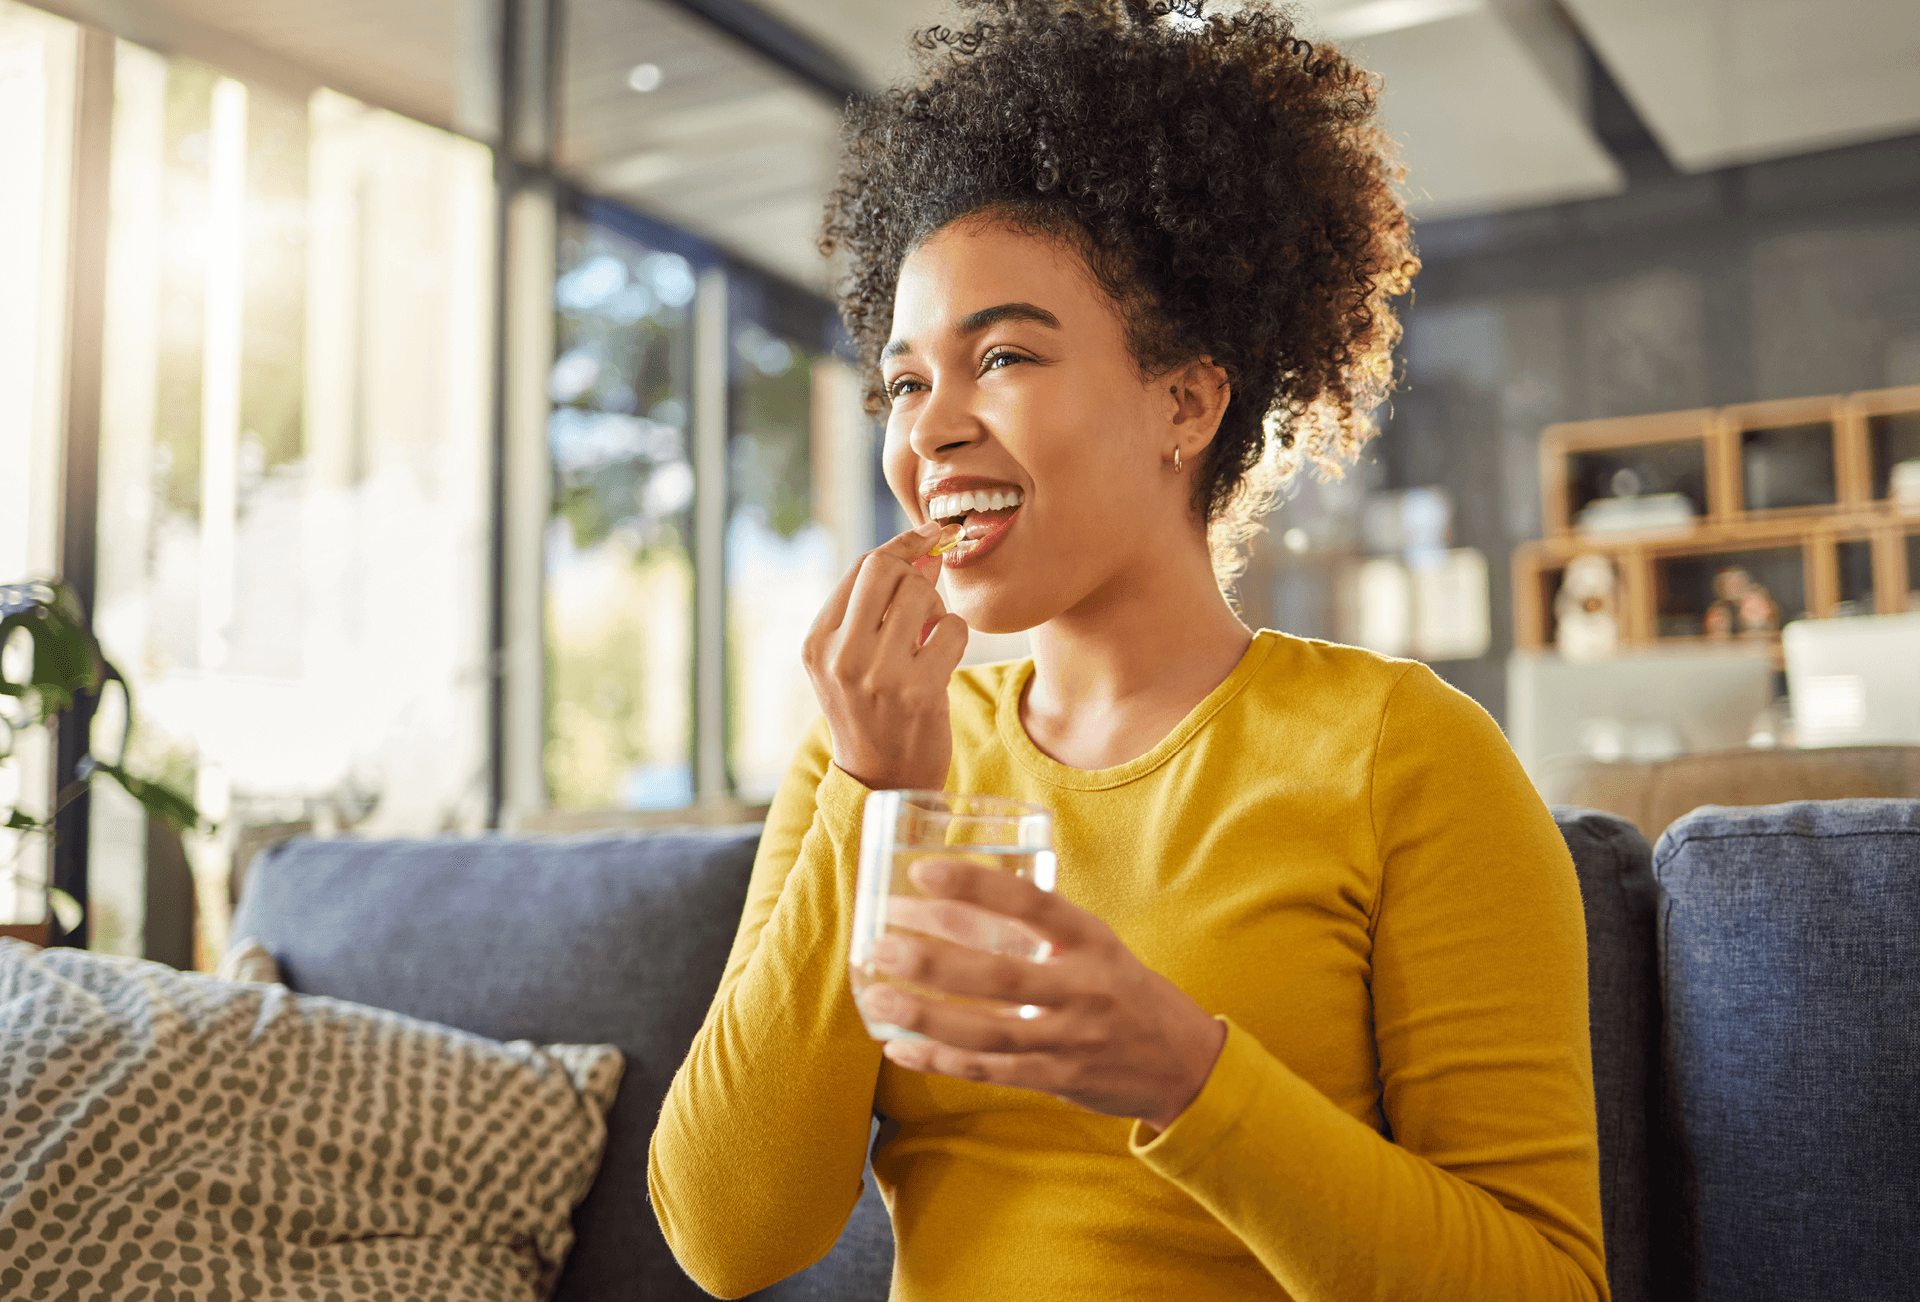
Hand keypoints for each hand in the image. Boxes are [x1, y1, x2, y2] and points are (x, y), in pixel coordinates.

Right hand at [803, 522, 968, 791]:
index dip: (902, 545)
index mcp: (817, 641)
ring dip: (936, 608)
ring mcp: (878, 673)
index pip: (861, 566)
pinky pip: (951, 628)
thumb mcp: (853, 659)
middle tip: (927, 595)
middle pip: (886, 569)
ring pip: (920, 594)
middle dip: (917, 571)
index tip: (930, 534)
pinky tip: (942, 659)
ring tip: (928, 635)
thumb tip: (926, 549)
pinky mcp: (918, 690)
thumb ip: (877, 606)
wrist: (884, 781)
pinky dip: (955, 635)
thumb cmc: (873, 710)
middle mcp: (841, 655)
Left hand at [863, 857, 1227, 1132]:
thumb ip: (1032, 928)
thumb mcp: (1092, 946)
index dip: (976, 886)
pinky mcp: (1058, 1079)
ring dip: (927, 1016)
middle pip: (1002, 976)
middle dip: (935, 961)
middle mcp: (1084, 988)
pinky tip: (900, 1047)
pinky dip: (942, 1060)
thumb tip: (946, 903)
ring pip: (989, 1031)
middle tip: (882, 945)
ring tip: (877, 998)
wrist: (1182, 1062)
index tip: (921, 872)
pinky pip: (991, 1071)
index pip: (1032, 904)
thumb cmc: (1121, 989)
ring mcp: (1071, 1039)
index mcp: (1092, 940)